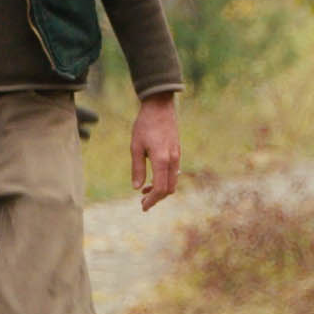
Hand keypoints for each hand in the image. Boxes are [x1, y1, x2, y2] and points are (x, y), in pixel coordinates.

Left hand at [129, 93, 180, 211]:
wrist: (160, 107)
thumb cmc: (145, 125)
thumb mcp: (136, 146)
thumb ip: (137, 168)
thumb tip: (137, 188)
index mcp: (161, 159)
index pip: (160, 188)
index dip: (152, 200)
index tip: (143, 206)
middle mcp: (172, 160)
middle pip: (169, 189)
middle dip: (157, 198)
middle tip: (142, 202)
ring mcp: (177, 156)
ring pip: (172, 181)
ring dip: (160, 189)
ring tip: (145, 191)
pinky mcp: (177, 152)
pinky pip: (173, 173)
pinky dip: (164, 180)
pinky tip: (153, 178)